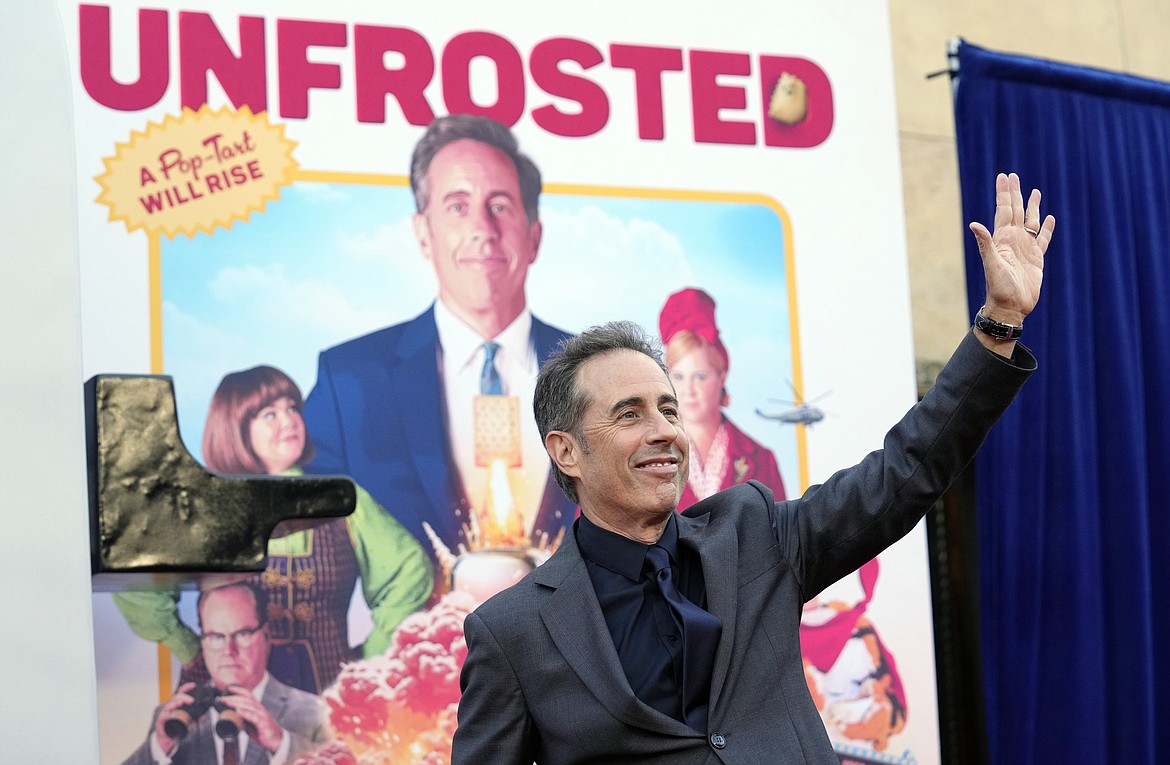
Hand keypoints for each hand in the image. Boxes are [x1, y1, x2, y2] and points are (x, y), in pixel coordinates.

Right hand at [153, 682, 197, 753]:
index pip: (181, 693)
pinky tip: (168, 715)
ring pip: (168, 706)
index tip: (193, 685)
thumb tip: (203, 716)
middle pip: (176, 698)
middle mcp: (171, 708)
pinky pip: (162, 718)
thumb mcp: (187, 722)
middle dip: (184, 697)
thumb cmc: (175, 728)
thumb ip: (195, 719)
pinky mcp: (161, 723)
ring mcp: (165, 714)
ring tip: (180, 703)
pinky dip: (165, 716)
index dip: (186, 688)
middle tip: (191, 701)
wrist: (166, 739)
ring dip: (174, 704)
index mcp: (177, 705)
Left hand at [221, 686, 283, 751]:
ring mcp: (262, 715)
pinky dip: (245, 713)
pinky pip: (253, 717)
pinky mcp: (262, 723)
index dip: (238, 690)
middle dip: (233, 697)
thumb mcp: (250, 722)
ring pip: (249, 706)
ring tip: (227, 703)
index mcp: (257, 707)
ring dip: (237, 703)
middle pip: (246, 699)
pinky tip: (238, 711)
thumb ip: (242, 718)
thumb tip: (231, 716)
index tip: (228, 688)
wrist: (275, 739)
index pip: (248, 694)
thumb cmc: (262, 730)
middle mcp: (259, 709)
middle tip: (222, 698)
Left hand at [968, 172, 1055, 327]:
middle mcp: (1013, 240)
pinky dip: (1046, 228)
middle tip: (1013, 176)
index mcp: (1002, 239)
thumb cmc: (999, 288)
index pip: (1004, 210)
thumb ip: (985, 243)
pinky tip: (1050, 218)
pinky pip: (1042, 239)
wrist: (1010, 307)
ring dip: (1032, 207)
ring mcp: (1025, 248)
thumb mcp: (991, 264)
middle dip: (1015, 193)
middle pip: (1016, 211)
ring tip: (1035, 191)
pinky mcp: (1036, 258)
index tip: (1003, 177)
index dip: (1004, 194)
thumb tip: (973, 224)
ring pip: (1030, 221)